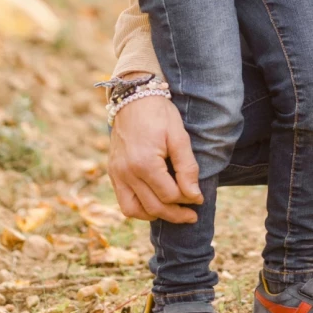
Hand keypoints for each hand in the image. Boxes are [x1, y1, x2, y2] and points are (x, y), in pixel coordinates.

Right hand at [108, 94, 202, 222]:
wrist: (132, 97)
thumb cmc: (159, 114)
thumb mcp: (179, 136)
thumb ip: (187, 167)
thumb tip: (194, 196)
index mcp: (145, 163)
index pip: (169, 195)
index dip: (188, 200)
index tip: (199, 199)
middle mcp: (127, 172)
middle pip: (154, 207)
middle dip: (175, 214)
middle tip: (191, 215)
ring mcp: (117, 173)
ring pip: (134, 210)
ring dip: (155, 215)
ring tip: (172, 213)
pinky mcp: (113, 172)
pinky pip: (123, 201)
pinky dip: (138, 208)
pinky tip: (153, 205)